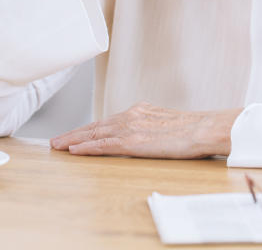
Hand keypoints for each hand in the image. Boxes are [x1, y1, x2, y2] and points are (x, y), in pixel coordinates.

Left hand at [50, 102, 241, 158]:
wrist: (206, 127)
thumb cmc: (195, 129)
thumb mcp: (168, 123)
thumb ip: (152, 127)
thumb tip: (148, 136)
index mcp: (140, 111)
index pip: (108, 121)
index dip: (89, 129)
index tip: (75, 135)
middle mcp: (132, 115)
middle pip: (96, 125)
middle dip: (74, 133)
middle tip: (56, 141)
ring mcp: (131, 126)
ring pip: (95, 133)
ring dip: (73, 140)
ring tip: (57, 146)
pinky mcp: (134, 140)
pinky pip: (104, 145)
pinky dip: (87, 147)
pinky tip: (74, 151)